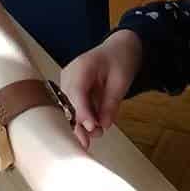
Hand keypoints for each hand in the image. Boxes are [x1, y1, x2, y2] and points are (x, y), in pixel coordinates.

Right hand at [60, 29, 140, 147]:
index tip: (91, 128)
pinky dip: (83, 119)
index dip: (82, 112)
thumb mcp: (121, 81)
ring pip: (69, 109)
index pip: (77, 92)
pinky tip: (91, 129)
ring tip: (97, 134)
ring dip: (81, 124)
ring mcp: (68, 83)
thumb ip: (111, 103)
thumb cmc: (120, 60)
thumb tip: (104, 125)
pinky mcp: (71, 91)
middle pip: (69, 103)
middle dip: (79, 124)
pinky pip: (74, 108)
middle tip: (89, 142)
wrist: (119, 49)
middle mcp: (69, 75)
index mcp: (81, 67)